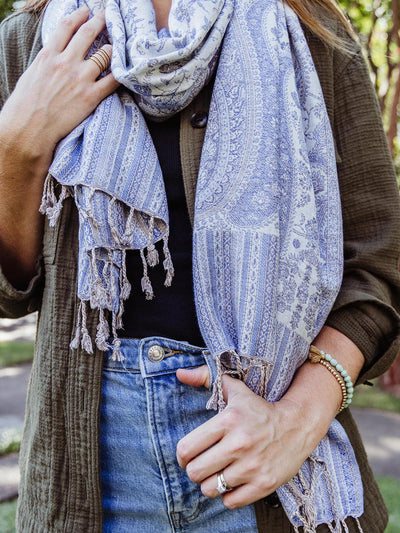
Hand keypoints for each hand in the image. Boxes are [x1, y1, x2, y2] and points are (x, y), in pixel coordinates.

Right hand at [0, 7, 118, 167]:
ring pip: (104, 55)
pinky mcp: (91, 96)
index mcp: (48, 56)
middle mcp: (65, 63)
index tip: (86, 10)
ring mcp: (80, 79)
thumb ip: (46, 63)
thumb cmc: (25, 107)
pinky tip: (125, 69)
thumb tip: (54, 59)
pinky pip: (112, 80)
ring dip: (112, 48)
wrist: (29, 130)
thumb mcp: (31, 76)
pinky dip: (120, 73)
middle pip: (88, 34)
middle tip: (108, 16)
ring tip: (116, 46)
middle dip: (100, 21)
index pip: (66, 26)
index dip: (79, 15)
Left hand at [176, 366, 319, 508]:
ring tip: (218, 474)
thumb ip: (206, 378)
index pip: (187, 449)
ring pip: (210, 489)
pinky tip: (234, 482)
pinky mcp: (264, 484)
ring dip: (211, 484)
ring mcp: (252, 467)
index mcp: (228, 421)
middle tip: (203, 466)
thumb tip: (180, 373)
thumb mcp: (235, 390)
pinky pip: (230, 502)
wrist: (298, 424)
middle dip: (195, 471)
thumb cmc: (260, 408)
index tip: (187, 456)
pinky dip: (228, 495)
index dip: (182, 456)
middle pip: (195, 473)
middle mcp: (238, 444)